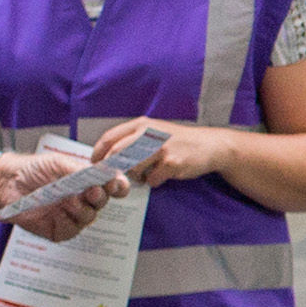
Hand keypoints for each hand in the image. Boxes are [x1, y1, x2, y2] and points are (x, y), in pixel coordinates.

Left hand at [0, 147, 120, 240]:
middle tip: (92, 191)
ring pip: (89, 217)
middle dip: (99, 197)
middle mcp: (83, 199)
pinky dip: (66, 221)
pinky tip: (56, 213)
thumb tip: (103, 174)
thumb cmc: (32, 170)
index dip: (118, 186)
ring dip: (81, 208)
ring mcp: (72, 216)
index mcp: (87, 181)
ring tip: (68, 200)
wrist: (7, 184)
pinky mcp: (60, 231)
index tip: (116, 184)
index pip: (111, 186)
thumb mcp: (59, 163)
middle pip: (103, 202)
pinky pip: (72, 230)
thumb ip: (81, 170)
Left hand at [86, 117, 235, 186]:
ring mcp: (161, 148)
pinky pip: (152, 179)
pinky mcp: (172, 163)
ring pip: (133, 168)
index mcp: (142, 124)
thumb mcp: (154, 132)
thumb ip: (133, 139)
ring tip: (145, 174)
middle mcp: (149, 133)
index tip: (96, 166)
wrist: (209, 145)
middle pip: (117, 153)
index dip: (98, 154)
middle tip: (110, 178)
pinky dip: (154, 181)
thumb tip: (109, 157)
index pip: (110, 138)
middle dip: (111, 169)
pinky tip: (163, 176)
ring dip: (135, 176)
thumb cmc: (177, 141)